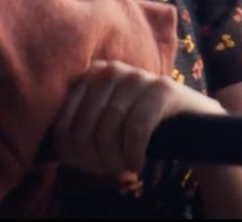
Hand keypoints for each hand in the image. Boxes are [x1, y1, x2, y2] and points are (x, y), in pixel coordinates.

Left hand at [51, 60, 225, 176]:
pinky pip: (136, 130)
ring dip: (114, 159)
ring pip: (109, 128)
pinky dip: (133, 154)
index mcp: (89, 76)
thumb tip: (49, 153)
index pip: (63, 122)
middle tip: (109, 171)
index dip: (72, 154)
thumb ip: (78, 130)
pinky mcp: (162, 88)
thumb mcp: (105, 125)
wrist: (192, 122)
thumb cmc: (139, 129)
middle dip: (94, 159)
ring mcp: (137, 76)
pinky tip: (137, 164)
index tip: (88, 167)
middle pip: (85, 127)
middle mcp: (110, 70)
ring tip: (122, 168)